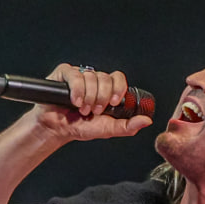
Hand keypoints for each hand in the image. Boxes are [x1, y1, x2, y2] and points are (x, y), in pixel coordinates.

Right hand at [28, 64, 151, 142]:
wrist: (57, 129)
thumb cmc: (81, 127)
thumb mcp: (108, 129)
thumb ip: (128, 126)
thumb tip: (147, 121)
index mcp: (106, 90)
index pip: (118, 78)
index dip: (118, 88)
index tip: (114, 102)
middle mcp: (94, 81)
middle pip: (105, 77)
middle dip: (101, 97)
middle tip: (95, 111)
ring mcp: (80, 76)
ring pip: (91, 77)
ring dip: (88, 97)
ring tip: (82, 109)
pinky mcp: (65, 74)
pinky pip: (75, 75)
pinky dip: (77, 90)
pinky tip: (74, 101)